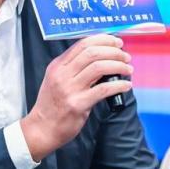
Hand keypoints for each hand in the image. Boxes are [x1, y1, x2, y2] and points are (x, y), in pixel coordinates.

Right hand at [21, 34, 132, 160]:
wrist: (42, 129)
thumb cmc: (52, 106)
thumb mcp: (57, 80)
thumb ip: (75, 68)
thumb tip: (102, 58)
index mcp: (58, 66)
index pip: (82, 44)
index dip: (103, 40)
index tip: (116, 42)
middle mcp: (62, 74)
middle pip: (92, 52)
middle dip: (114, 51)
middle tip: (125, 56)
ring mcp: (70, 89)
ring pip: (99, 67)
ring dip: (118, 65)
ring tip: (128, 69)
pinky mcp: (78, 104)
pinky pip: (103, 89)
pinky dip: (119, 85)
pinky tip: (126, 85)